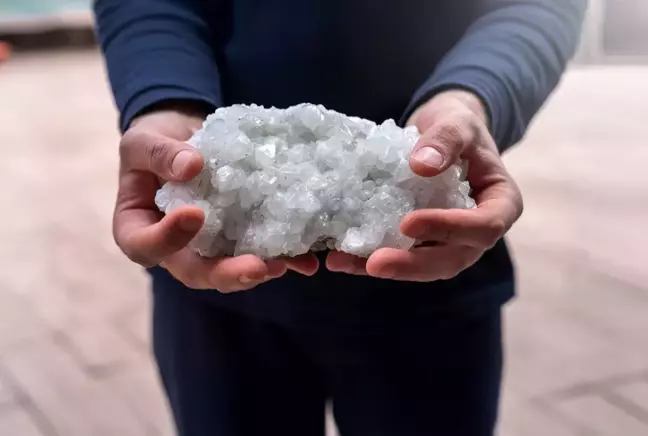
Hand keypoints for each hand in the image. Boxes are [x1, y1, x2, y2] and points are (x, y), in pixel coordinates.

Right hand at [114, 104, 318, 291]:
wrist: (185, 137)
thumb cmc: (154, 142)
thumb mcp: (144, 140)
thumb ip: (159, 154)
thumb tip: (192, 166)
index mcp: (138, 229)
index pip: (145, 246)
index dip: (168, 238)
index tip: (195, 214)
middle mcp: (174, 248)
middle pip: (195, 272)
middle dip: (226, 274)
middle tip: (255, 268)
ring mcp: (209, 246)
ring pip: (231, 268)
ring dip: (259, 270)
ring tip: (286, 264)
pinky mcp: (238, 236)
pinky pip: (258, 252)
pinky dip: (282, 257)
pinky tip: (305, 258)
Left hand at [327, 90, 522, 280]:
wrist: (443, 132)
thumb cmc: (460, 125)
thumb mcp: (459, 122)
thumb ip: (446, 140)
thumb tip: (422, 165)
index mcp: (500, 205)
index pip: (484, 228)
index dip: (449, 230)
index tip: (408, 223)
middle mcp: (475, 231)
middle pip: (451, 259)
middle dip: (412, 265)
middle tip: (374, 263)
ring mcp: (447, 240)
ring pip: (422, 265)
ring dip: (384, 266)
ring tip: (343, 262)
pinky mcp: (419, 240)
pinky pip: (398, 253)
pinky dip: (367, 256)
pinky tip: (338, 256)